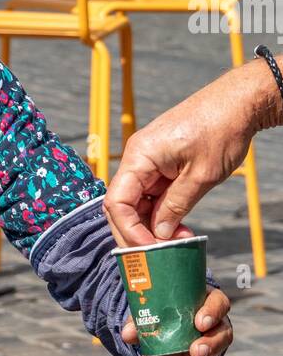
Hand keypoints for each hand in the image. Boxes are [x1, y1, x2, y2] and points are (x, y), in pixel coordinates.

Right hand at [104, 63, 274, 245]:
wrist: (238, 103)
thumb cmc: (221, 129)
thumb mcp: (201, 176)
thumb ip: (175, 207)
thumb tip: (159, 234)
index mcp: (140, 156)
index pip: (117, 202)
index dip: (129, 229)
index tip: (149, 248)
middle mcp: (137, 157)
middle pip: (122, 204)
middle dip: (137, 231)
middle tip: (158, 252)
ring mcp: (148, 160)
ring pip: (137, 202)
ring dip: (152, 224)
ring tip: (177, 239)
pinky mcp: (160, 163)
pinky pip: (151, 193)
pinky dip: (162, 212)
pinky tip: (178, 225)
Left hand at [120, 287, 231, 355]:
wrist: (171, 321)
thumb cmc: (167, 305)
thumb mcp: (157, 303)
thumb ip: (142, 315)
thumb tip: (127, 334)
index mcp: (210, 301)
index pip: (219, 304)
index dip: (212, 313)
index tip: (200, 323)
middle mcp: (217, 325)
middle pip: (222, 337)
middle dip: (209, 346)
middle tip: (195, 352)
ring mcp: (212, 346)